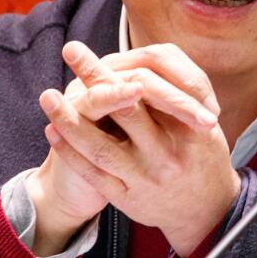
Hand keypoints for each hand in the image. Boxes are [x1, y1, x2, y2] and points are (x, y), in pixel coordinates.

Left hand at [34, 40, 238, 257]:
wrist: (208, 209)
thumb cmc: (202, 155)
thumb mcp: (204, 126)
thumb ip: (176, 97)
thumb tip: (141, 64)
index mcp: (189, 130)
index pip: (153, 90)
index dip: (125, 68)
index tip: (101, 48)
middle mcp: (167, 154)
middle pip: (127, 111)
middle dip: (96, 80)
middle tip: (71, 51)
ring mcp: (146, 179)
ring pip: (103, 148)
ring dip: (72, 122)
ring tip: (48, 97)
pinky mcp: (129, 200)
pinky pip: (95, 175)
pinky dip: (72, 154)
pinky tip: (53, 132)